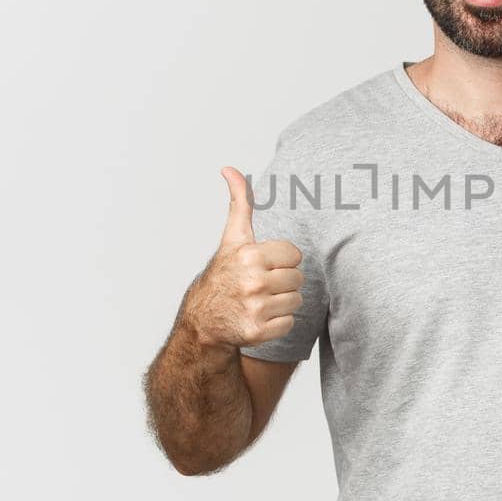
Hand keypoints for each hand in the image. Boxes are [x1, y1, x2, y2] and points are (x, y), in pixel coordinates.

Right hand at [178, 167, 305, 348]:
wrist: (203, 320)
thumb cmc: (224, 274)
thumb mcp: (232, 238)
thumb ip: (239, 203)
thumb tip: (229, 168)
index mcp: (251, 255)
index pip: (295, 255)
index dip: (281, 261)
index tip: (263, 265)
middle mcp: (253, 282)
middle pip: (298, 279)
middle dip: (283, 282)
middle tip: (260, 285)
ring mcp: (256, 308)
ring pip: (297, 301)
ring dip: (282, 302)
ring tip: (260, 301)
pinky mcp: (259, 331)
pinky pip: (290, 322)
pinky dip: (278, 323)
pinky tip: (260, 318)